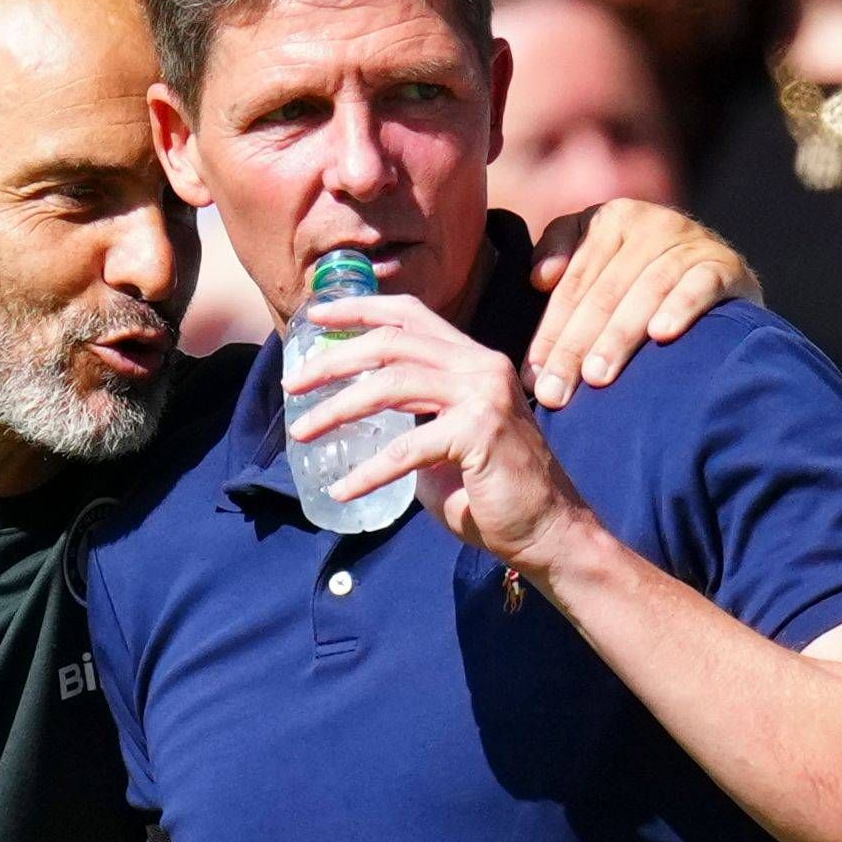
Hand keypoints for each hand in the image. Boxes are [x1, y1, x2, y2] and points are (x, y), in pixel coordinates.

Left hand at [289, 294, 597, 568]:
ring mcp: (484, 396)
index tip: (315, 316)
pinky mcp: (479, 434)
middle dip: (334, 360)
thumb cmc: (492, 494)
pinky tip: (341, 489)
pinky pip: (407, 449)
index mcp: (473, 361)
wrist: (548, 532)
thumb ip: (413, 420)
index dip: (359, 309)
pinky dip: (368, 471)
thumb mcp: (445, 441)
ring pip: (392, 385)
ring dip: (338, 409)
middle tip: (293, 385)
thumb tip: (360, 417)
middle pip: (392, 344)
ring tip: (302, 432)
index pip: (410, 315)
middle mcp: (481, 366)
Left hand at [523, 200, 760, 408]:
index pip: (572, 282)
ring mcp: (690, 242)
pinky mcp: (724, 265)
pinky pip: (700, 286)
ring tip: (596, 377)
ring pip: (645, 291)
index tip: (532, 374)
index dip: (549, 330)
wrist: (716, 279)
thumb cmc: (637, 278)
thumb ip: (561, 256)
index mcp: (610, 220)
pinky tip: (661, 334)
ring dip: (618, 336)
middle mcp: (650, 223)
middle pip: (603, 292)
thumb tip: (539, 278)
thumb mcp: (595, 260)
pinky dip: (681, 307)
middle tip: (555, 391)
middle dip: (574, 346)